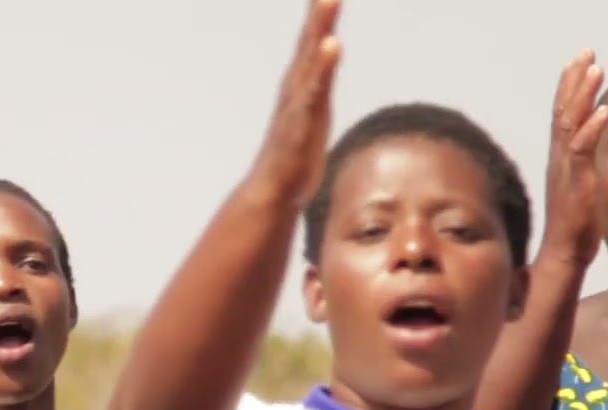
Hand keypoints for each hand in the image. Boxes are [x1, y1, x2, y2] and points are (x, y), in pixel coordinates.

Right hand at [247, 0, 342, 208]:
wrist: (273, 193)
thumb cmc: (293, 161)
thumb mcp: (312, 123)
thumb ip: (317, 102)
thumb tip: (324, 100)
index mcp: (302, 85)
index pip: (314, 42)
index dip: (321, 15)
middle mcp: (296, 87)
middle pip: (311, 40)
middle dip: (320, 11)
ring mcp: (297, 103)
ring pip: (311, 58)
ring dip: (320, 27)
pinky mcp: (302, 122)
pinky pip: (314, 89)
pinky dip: (323, 66)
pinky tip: (333, 44)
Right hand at [540, 50, 607, 267]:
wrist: (562, 254)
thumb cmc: (572, 226)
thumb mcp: (577, 188)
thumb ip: (579, 167)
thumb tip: (585, 152)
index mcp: (560, 160)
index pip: (561, 117)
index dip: (568, 89)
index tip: (576, 62)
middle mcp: (559, 160)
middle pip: (563, 113)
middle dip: (573, 81)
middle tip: (584, 53)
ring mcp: (566, 171)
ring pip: (571, 125)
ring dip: (582, 96)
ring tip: (593, 68)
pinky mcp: (576, 185)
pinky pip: (582, 152)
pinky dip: (591, 130)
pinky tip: (602, 112)